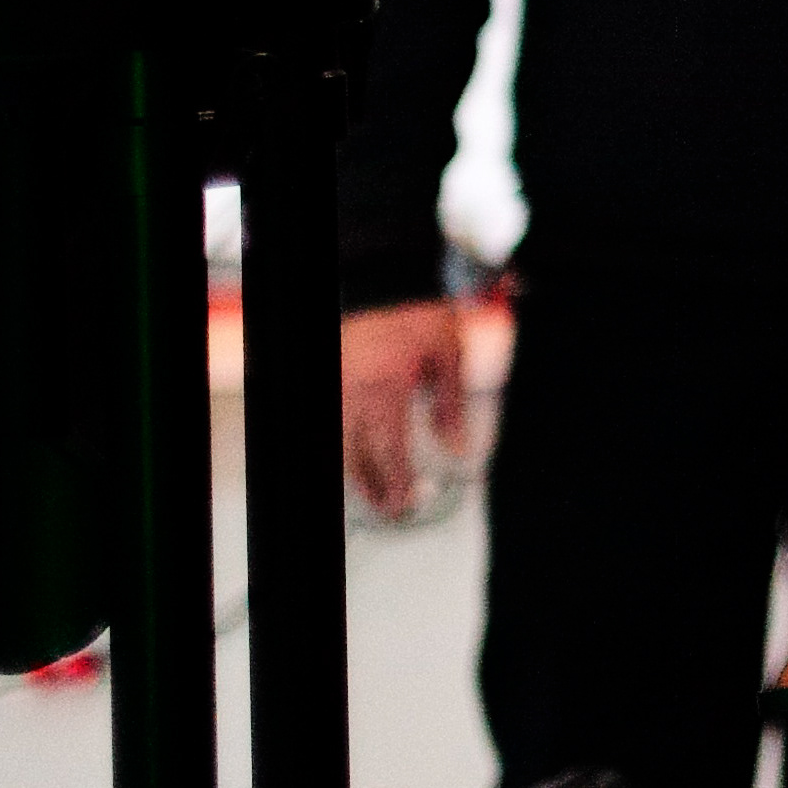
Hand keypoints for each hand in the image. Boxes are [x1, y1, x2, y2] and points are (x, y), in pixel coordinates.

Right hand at [341, 299, 468, 518]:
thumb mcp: (449, 354)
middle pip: (354, 460)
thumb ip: (450, 406)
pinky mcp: (328, 384)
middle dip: (373, 490)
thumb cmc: (420, 312)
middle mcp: (351, 396)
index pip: (388, 452)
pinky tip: (358, 462)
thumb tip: (459, 450)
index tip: (411, 503)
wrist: (383, 276)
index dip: (398, 484)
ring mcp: (334, 391)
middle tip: (396, 510)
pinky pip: (330, 429)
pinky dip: (342, 451)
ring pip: (336, 449)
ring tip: (379, 493)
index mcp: (383, 390)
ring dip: (355, 475)